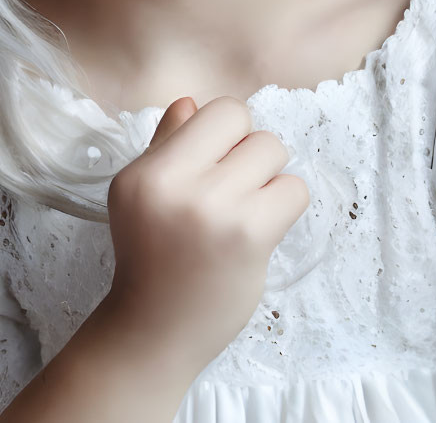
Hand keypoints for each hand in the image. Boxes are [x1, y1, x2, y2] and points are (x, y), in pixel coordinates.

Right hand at [103, 94, 309, 371]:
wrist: (154, 332)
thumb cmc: (150, 257)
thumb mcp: (142, 195)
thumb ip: (166, 145)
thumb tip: (191, 102)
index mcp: (147, 172)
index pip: (217, 111)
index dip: (225, 134)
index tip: (215, 164)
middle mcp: (177, 185)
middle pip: (248, 125)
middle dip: (247, 153)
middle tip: (231, 190)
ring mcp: (215, 209)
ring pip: (273, 151)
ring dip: (268, 177)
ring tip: (246, 208)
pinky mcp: (249, 236)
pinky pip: (294, 189)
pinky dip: (285, 204)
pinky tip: (262, 227)